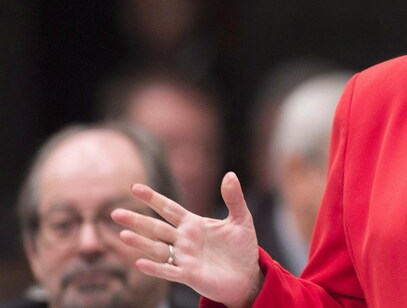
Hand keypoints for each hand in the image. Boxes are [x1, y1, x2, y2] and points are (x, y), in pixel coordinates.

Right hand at [111, 172, 262, 307]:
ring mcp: (184, 257)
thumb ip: (234, 198)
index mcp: (193, 224)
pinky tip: (140, 263)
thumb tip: (230, 174)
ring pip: (158, 248)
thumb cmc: (242, 247)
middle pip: (156, 228)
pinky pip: (168, 271)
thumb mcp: (241, 219)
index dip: (153, 198)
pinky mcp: (189, 275)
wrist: (247, 275)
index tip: (134, 187)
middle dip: (137, 220)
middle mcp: (184, 240)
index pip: (169, 208)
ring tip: (122, 235)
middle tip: (115, 213)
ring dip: (141, 242)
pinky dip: (155, 267)